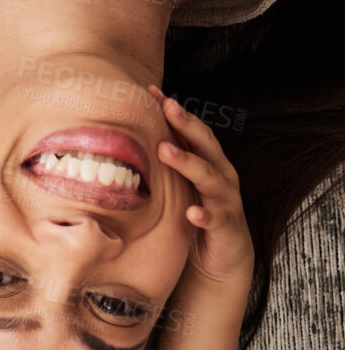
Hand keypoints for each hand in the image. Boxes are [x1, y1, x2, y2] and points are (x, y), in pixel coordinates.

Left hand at [153, 87, 253, 284]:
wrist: (223, 259)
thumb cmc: (194, 217)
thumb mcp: (178, 189)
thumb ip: (163, 168)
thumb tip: (123, 146)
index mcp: (207, 164)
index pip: (190, 131)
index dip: (174, 111)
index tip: (151, 90)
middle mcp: (220, 176)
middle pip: (205, 144)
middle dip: (186, 124)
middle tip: (166, 106)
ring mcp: (225, 199)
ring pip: (209, 177)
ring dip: (187, 163)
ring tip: (165, 151)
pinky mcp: (227, 226)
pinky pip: (216, 218)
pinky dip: (204, 214)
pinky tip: (192, 213)